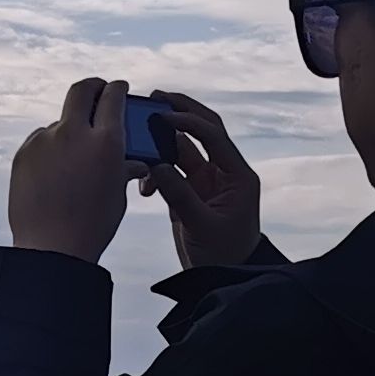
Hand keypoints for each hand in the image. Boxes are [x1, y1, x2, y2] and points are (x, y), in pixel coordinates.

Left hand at [8, 78, 136, 262]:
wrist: (51, 247)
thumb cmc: (93, 224)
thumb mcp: (118, 194)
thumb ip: (124, 167)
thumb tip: (135, 161)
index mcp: (105, 141)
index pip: (112, 97)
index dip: (116, 89)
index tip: (117, 87)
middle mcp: (73, 133)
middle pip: (81, 91)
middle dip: (92, 87)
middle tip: (97, 92)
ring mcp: (44, 141)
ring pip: (59, 122)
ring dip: (69, 130)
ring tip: (74, 159)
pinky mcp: (23, 153)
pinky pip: (41, 141)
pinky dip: (50, 148)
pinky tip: (55, 172)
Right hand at [135, 93, 260, 268]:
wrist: (224, 278)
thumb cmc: (224, 254)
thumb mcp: (202, 226)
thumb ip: (179, 195)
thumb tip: (156, 166)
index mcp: (236, 175)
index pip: (213, 135)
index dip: (188, 120)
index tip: (161, 115)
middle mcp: (223, 172)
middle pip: (201, 131)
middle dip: (180, 112)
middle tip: (154, 97)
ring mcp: (206, 181)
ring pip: (180, 150)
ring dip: (160, 147)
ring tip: (137, 145)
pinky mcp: (190, 193)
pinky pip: (169, 171)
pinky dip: (155, 173)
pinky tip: (144, 188)